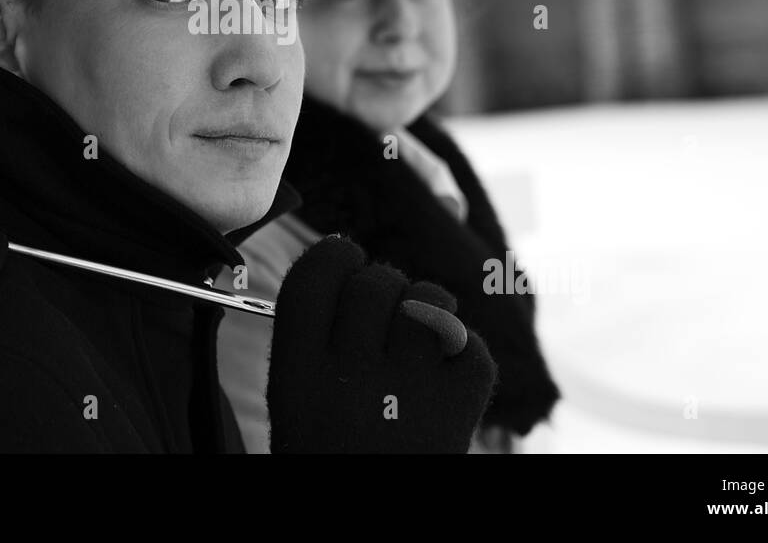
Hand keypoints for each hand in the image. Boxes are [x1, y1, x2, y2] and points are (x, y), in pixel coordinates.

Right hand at [266, 235, 495, 452]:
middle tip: (384, 320)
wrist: (370, 535)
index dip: (334, 256)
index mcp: (296, 376)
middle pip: (376, 281)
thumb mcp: (295, 402)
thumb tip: (347, 253)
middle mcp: (350, 380)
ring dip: (428, 311)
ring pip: (431, 300)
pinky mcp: (460, 413)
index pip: (315, 274)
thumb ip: (313, 334)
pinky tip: (446, 380)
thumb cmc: (333, 457)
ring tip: (418, 345)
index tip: (344, 263)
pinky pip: (472, 346)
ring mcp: (410, 395)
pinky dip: (465, 355)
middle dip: (384, 286)